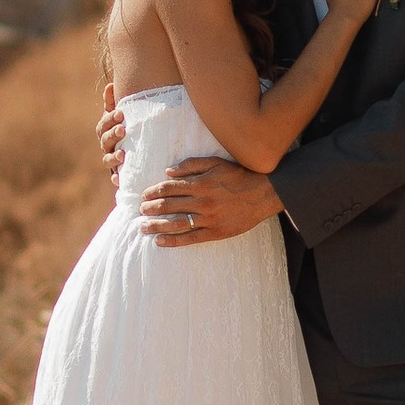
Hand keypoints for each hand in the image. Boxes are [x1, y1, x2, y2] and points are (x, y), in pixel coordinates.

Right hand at [96, 92, 126, 177]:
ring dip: (113, 157)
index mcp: (106, 131)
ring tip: (122, 155)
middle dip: (112, 135)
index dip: (110, 119)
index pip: (104, 124)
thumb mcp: (123, 116)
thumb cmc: (129, 128)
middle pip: (105, 141)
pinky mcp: (119, 174)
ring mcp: (112, 160)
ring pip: (107, 160)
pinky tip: (119, 180)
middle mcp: (107, 146)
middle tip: (122, 130)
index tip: (120, 113)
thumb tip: (110, 85)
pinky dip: (116, 179)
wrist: (139, 150)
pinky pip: (115, 178)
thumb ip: (115, 103)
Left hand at [140, 155, 280, 245]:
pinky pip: (190, 238)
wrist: (264, 193)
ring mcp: (208, 219)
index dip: (153, 192)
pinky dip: (173, 241)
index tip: (144, 195)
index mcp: (200, 184)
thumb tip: (168, 171)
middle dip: (151, 208)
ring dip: (156, 226)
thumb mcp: (216, 163)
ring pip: (176, 223)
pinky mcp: (216, 232)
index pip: (168, 188)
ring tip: (143, 227)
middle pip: (168, 206)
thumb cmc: (239, 176)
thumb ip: (191, 166)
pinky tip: (160, 241)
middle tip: (140, 211)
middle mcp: (201, 202)